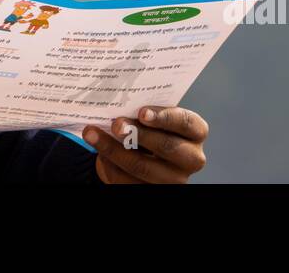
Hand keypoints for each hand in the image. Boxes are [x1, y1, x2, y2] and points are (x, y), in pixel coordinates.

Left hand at [81, 106, 207, 183]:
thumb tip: (117, 96)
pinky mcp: (153, 191)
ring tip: (92, 134)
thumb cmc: (150, 126)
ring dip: (112, 149)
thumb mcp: (153, 115)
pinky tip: (98, 151)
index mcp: (195, 132)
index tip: (141, 112)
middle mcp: (191, 158)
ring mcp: (174, 179)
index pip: (186, 123)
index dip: (164, 117)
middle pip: (166, 146)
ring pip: (142, 166)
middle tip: (116, 124)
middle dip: (137, 134)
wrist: (142, 151)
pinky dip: (109, 164)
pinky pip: (127, 181)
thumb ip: (144, 107)